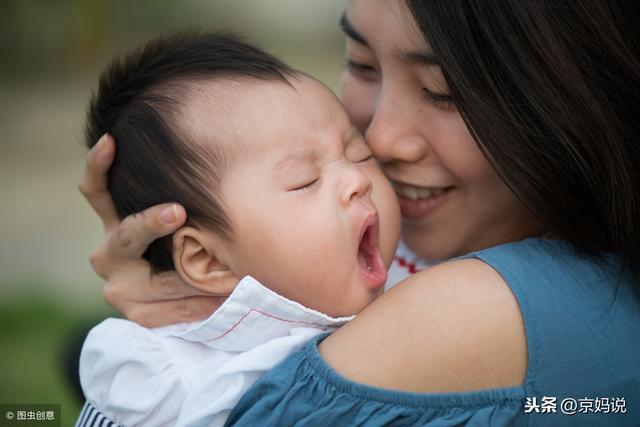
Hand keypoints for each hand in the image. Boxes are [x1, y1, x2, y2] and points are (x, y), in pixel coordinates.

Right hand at [78, 134, 224, 326]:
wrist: (171, 297)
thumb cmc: (182, 242)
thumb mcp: (175, 218)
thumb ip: (181, 196)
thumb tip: (216, 154)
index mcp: (113, 221)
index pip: (94, 189)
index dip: (98, 164)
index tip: (111, 141)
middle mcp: (108, 253)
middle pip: (126, 234)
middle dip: (151, 222)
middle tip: (178, 210)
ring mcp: (119, 287)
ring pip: (160, 279)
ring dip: (196, 275)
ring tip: (230, 268)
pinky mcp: (137, 314)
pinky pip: (174, 310)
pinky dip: (200, 304)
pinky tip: (223, 299)